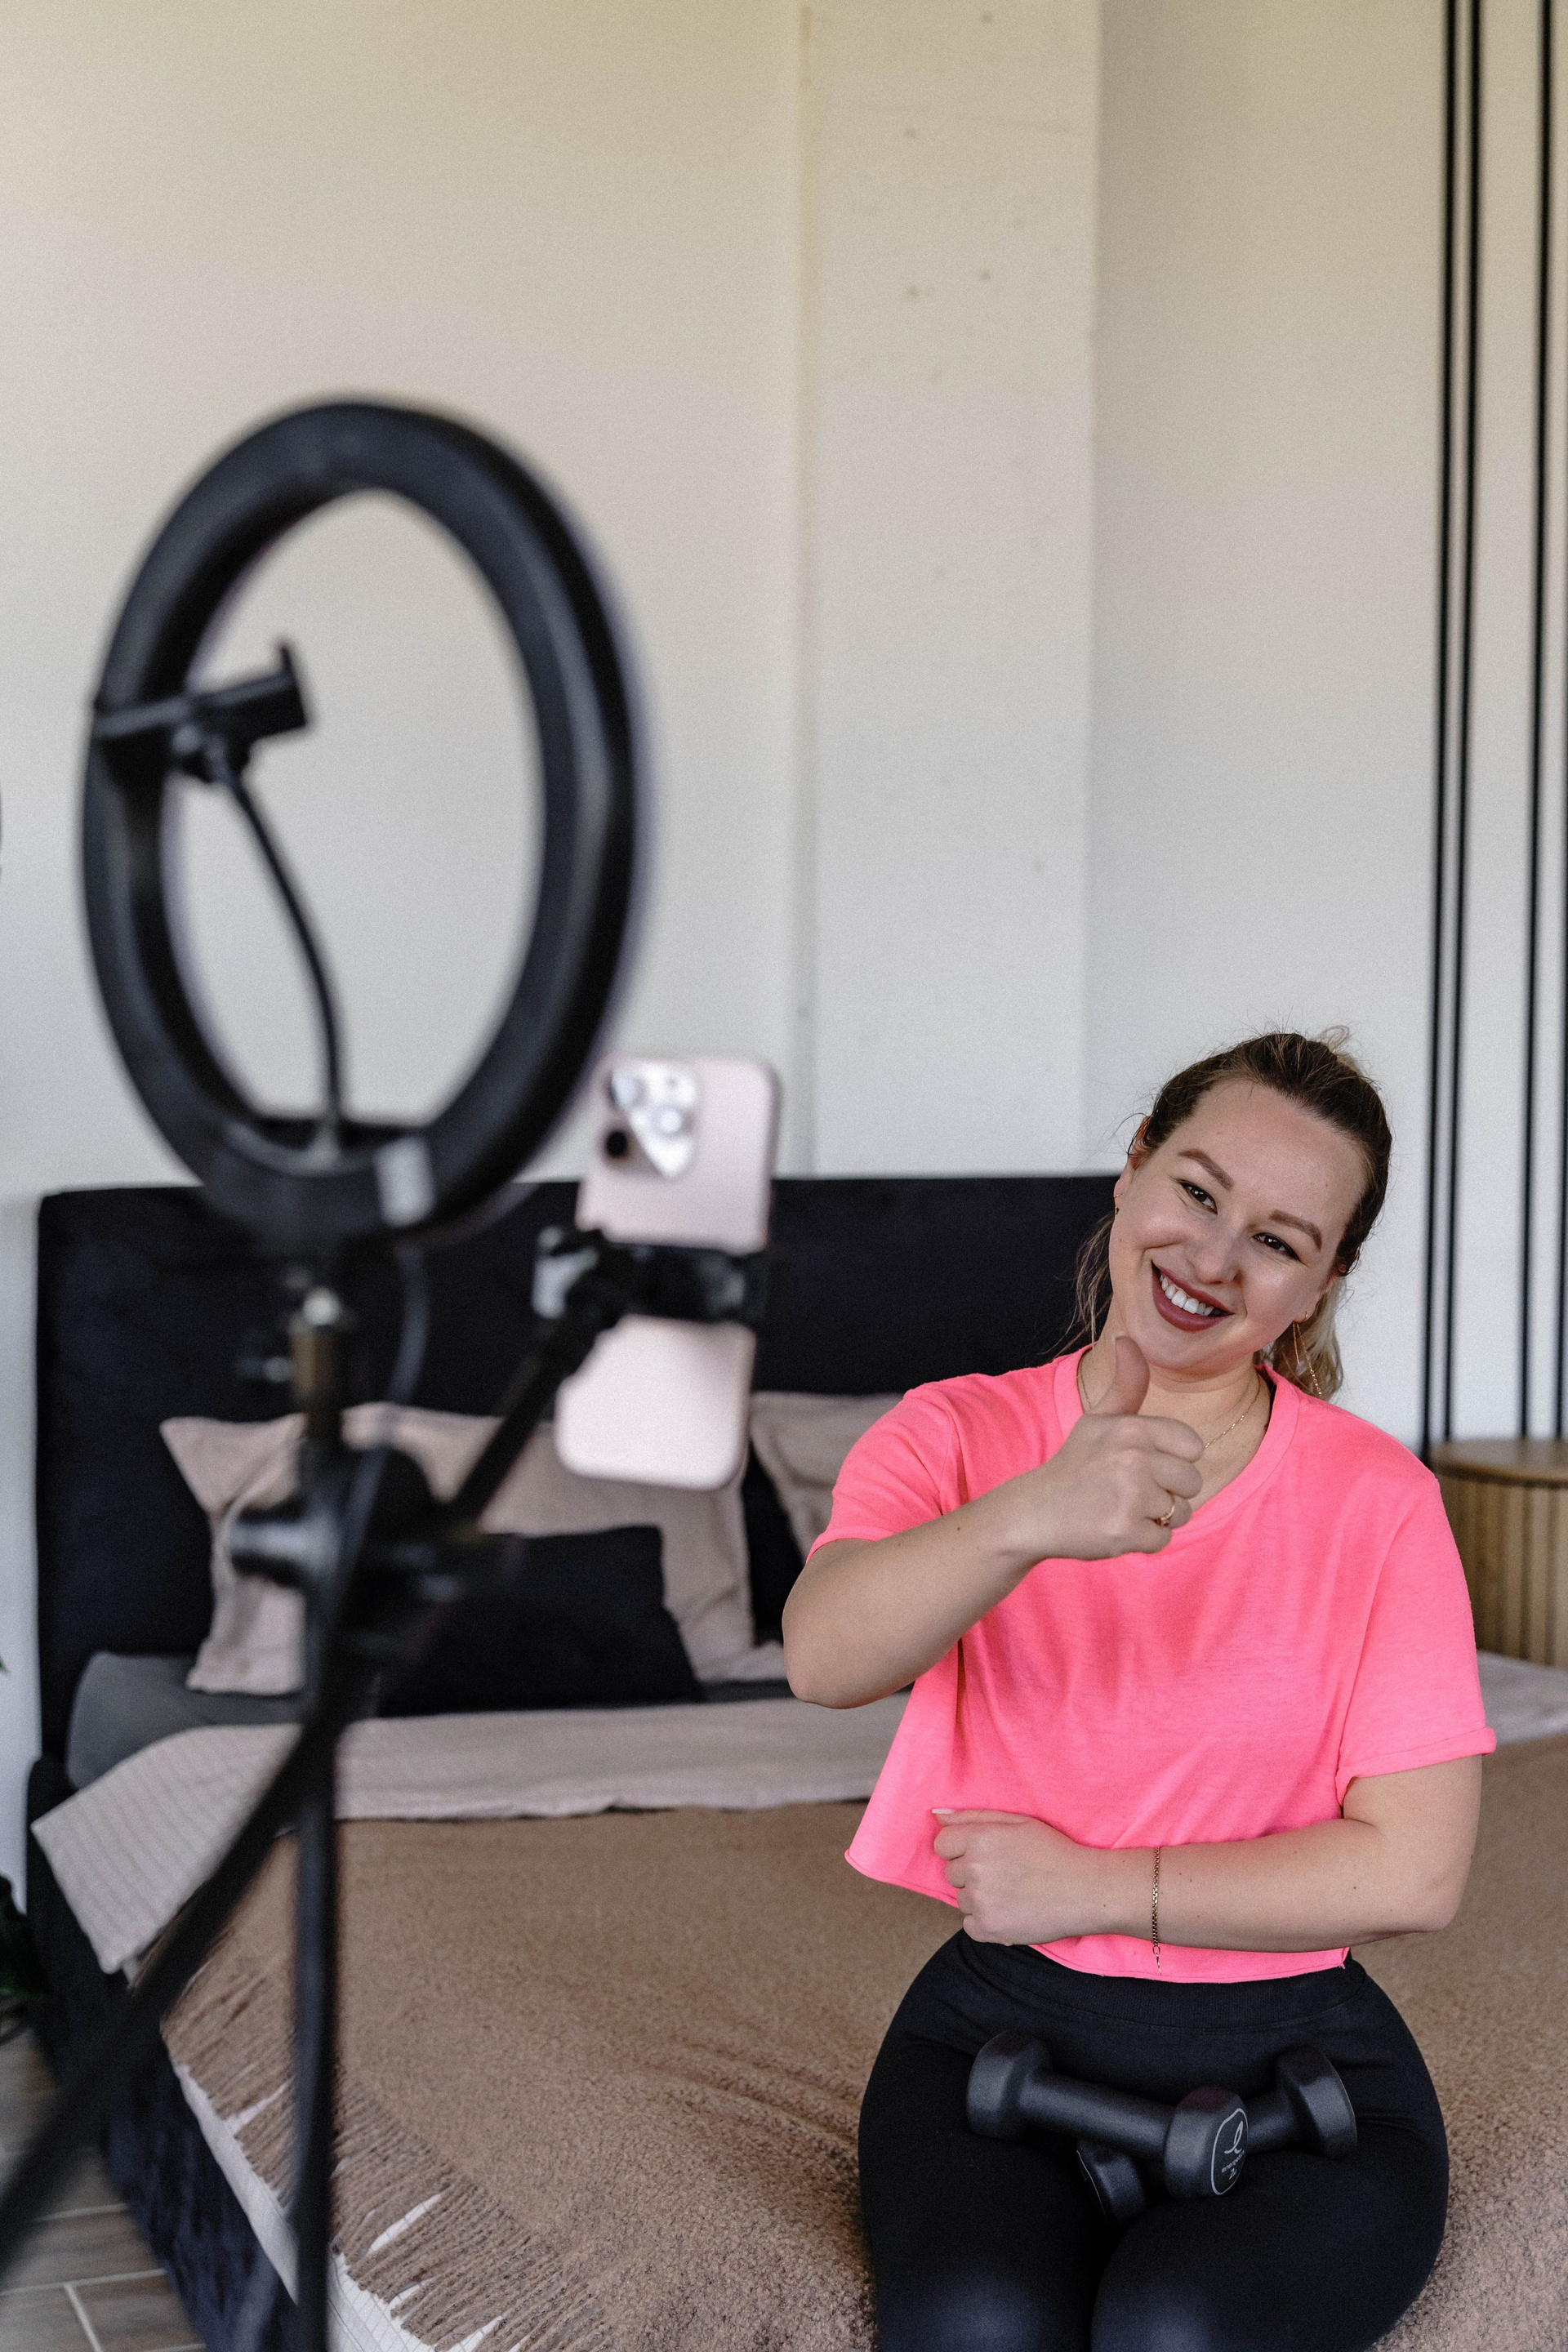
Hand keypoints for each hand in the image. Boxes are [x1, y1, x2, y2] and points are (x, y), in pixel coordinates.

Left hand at [932, 1809, 1092, 1944]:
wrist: (1085, 1890)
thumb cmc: (1053, 1851)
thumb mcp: (1016, 1822)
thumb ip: (972, 1816)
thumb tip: (935, 1815)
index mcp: (980, 1839)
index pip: (942, 1844)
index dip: (962, 1848)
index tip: (985, 1853)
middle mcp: (975, 1870)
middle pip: (951, 1873)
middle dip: (971, 1872)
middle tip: (1005, 1873)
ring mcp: (981, 1902)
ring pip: (961, 1899)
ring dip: (979, 1897)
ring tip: (1013, 1892)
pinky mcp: (989, 1929)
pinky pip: (969, 1925)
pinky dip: (984, 1921)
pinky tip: (1010, 1911)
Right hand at [998, 1335, 1202, 1559]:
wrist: (1034, 1511)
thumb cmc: (1076, 1463)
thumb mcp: (1099, 1418)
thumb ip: (1126, 1383)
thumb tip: (1128, 1337)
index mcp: (1131, 1428)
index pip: (1193, 1447)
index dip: (1173, 1459)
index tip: (1143, 1463)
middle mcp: (1133, 1458)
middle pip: (1192, 1482)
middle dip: (1168, 1492)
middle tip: (1129, 1490)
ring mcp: (1130, 1496)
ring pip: (1181, 1513)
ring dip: (1157, 1517)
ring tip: (1121, 1508)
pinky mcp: (1126, 1531)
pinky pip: (1163, 1539)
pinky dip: (1143, 1540)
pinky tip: (1115, 1528)